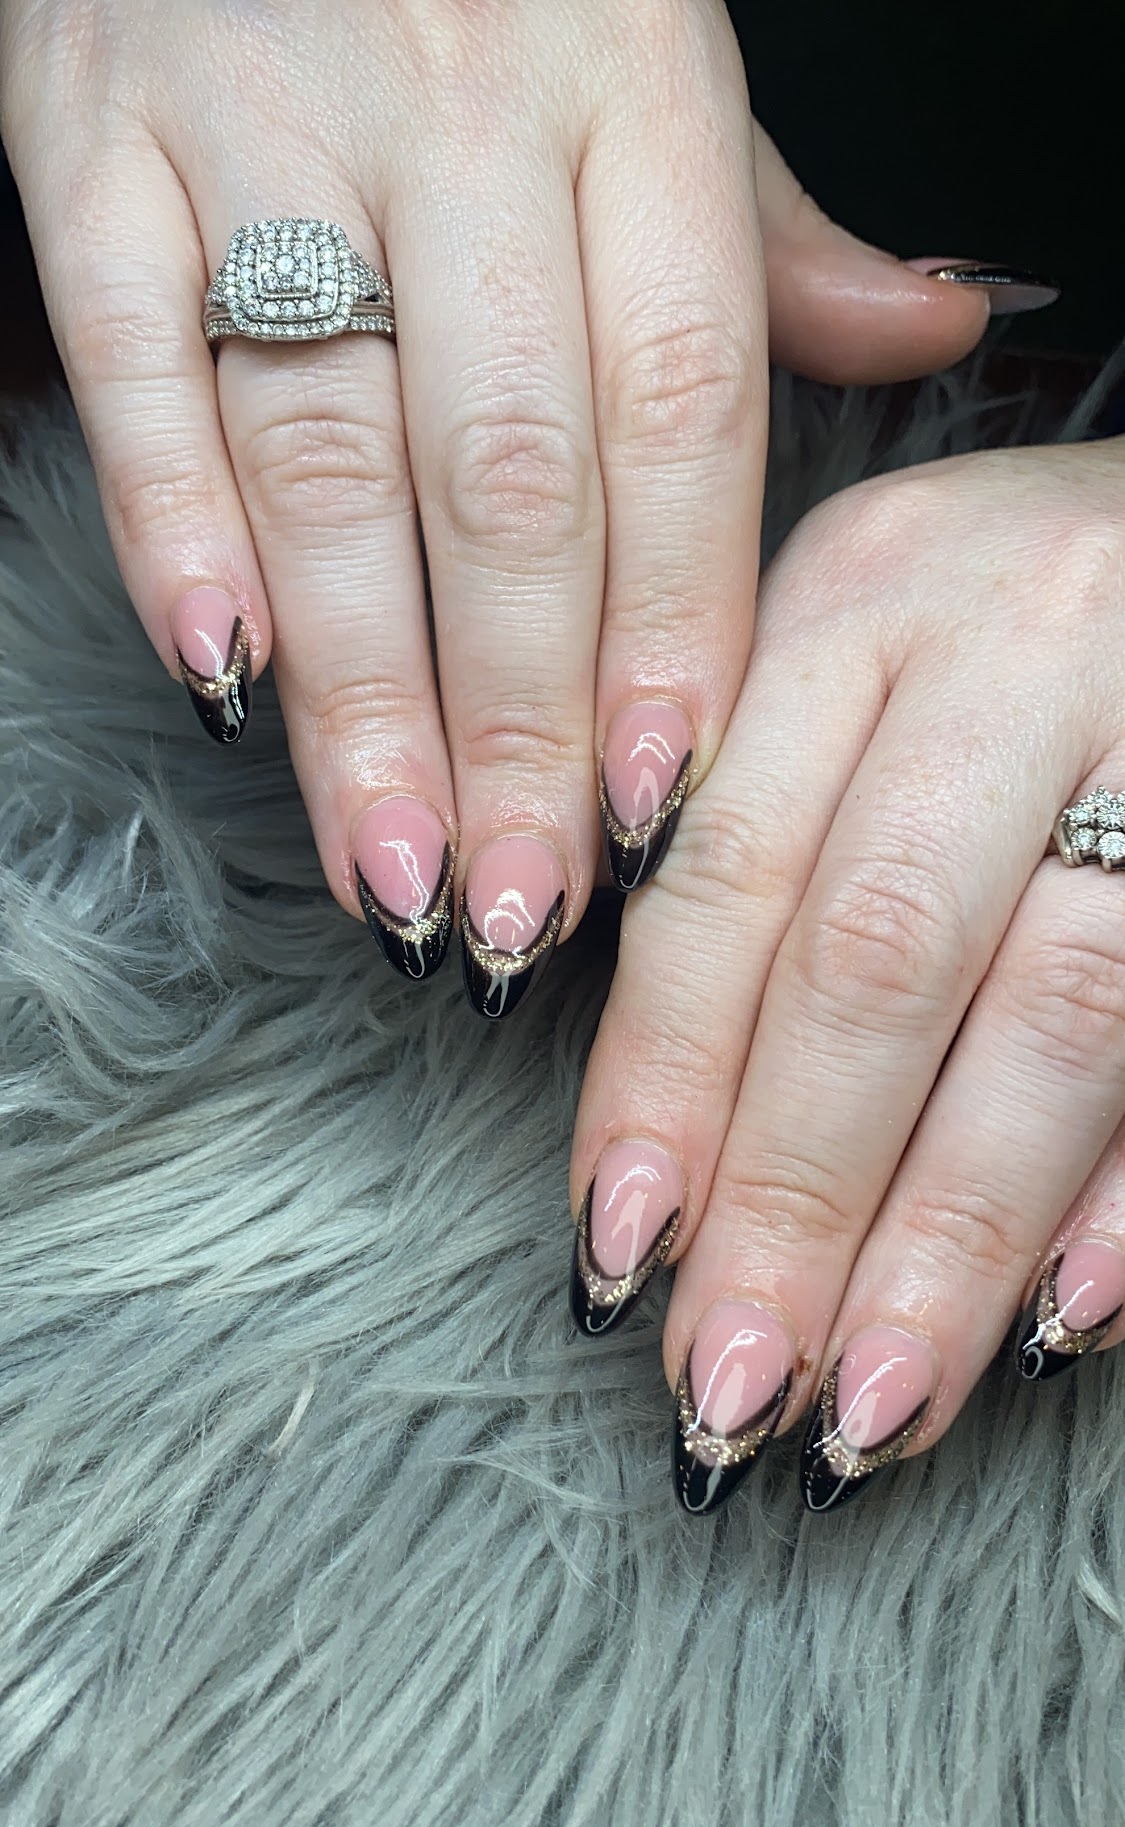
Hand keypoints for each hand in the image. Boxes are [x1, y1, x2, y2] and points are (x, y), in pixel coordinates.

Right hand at [0, 0, 1029, 1015]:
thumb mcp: (658, 49)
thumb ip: (769, 232)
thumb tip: (937, 334)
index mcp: (632, 85)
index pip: (677, 412)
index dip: (671, 632)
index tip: (662, 811)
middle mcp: (462, 103)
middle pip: (510, 479)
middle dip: (517, 723)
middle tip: (522, 907)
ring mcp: (263, 115)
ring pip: (329, 456)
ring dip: (362, 693)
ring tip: (396, 867)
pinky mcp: (88, 133)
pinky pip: (135, 362)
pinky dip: (176, 534)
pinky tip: (226, 685)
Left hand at [567, 435, 1124, 1512]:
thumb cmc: (1016, 625)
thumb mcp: (863, 653)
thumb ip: (754, 830)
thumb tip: (654, 1135)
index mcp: (861, 599)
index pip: (728, 879)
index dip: (663, 1081)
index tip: (615, 1251)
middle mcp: (1014, 647)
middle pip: (875, 962)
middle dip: (793, 1197)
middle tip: (726, 1386)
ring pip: (1053, 1019)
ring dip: (951, 1236)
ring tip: (868, 1406)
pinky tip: (1060, 1319)